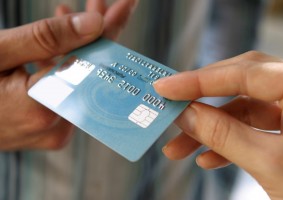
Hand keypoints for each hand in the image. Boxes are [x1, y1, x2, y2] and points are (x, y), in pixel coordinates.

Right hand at [0, 0, 136, 150]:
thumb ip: (47, 39)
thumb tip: (95, 24)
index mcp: (44, 109)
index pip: (94, 62)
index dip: (111, 28)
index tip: (126, 4)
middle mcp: (55, 126)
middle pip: (90, 70)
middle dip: (96, 33)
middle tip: (103, 5)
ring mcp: (51, 130)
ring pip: (78, 79)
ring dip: (77, 46)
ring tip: (73, 15)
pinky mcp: (46, 127)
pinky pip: (66, 90)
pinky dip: (63, 64)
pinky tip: (58, 42)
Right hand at [154, 51, 282, 198]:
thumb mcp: (271, 164)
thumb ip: (224, 135)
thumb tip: (185, 115)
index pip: (244, 72)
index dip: (198, 80)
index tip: (165, 87)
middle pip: (239, 85)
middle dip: (201, 102)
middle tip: (170, 111)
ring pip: (240, 111)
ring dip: (208, 130)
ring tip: (178, 149)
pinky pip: (250, 129)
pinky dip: (226, 143)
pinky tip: (206, 159)